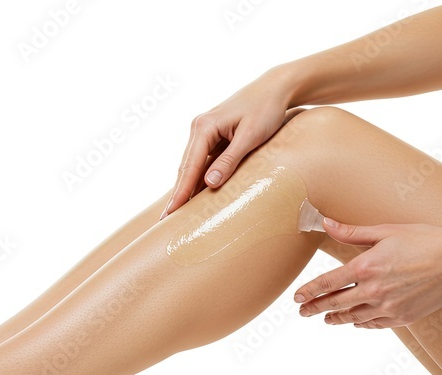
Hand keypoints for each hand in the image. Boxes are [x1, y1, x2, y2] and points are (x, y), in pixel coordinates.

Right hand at [160, 68, 300, 218]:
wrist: (275, 87)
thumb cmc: (266, 109)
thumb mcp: (251, 136)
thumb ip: (230, 160)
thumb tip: (209, 184)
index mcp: (204, 127)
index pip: (189, 166)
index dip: (181, 192)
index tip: (172, 212)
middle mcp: (199, 128)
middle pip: (185, 167)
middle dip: (178, 193)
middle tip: (166, 220)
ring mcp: (205, 131)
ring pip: (192, 165)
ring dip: (186, 187)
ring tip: (177, 213)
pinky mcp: (214, 136)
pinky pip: (202, 161)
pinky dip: (198, 178)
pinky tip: (196, 194)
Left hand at [293, 218, 441, 328]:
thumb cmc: (423, 239)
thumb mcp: (385, 231)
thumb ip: (352, 232)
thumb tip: (326, 223)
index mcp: (366, 266)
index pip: (327, 283)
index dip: (309, 291)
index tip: (297, 297)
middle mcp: (374, 290)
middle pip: (335, 303)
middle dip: (316, 308)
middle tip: (303, 311)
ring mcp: (389, 306)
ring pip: (353, 317)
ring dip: (337, 318)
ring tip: (327, 318)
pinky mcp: (403, 317)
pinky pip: (374, 324)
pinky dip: (361, 324)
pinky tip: (355, 322)